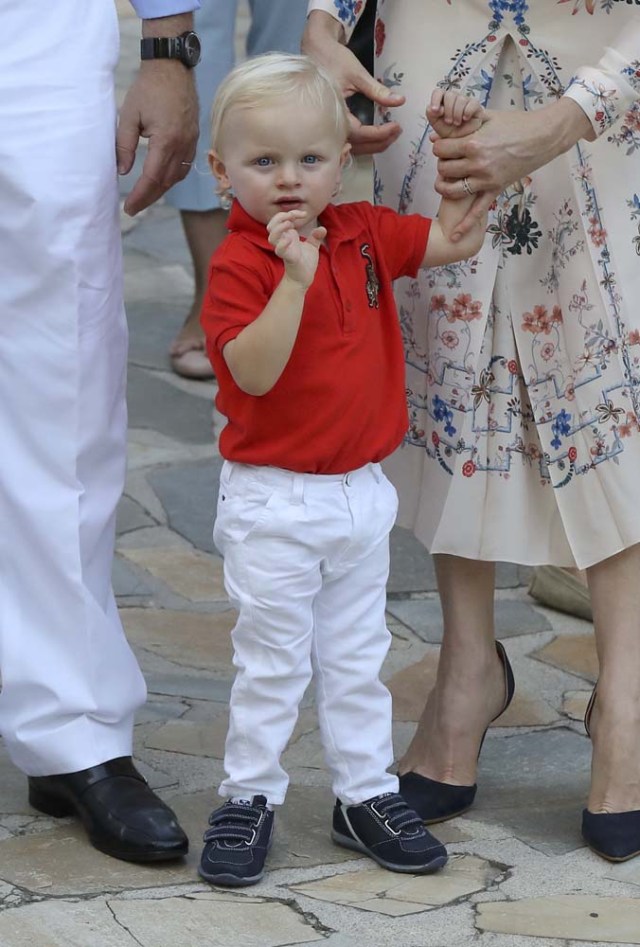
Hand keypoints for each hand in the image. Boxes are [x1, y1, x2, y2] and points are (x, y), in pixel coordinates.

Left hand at [117, 62, 198, 215]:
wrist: (172, 68)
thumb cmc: (148, 88)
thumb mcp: (129, 115)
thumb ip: (124, 145)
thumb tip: (122, 171)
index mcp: (166, 140)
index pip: (152, 178)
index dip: (139, 196)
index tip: (128, 207)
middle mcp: (182, 145)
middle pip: (165, 182)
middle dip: (148, 198)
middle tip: (133, 208)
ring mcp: (191, 143)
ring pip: (176, 177)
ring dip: (160, 190)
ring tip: (145, 197)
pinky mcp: (193, 138)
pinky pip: (184, 166)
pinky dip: (172, 178)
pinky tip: (161, 181)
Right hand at [267, 211, 326, 287]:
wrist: (305, 278)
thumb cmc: (305, 262)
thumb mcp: (312, 246)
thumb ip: (316, 236)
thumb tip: (323, 228)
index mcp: (288, 236)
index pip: (282, 218)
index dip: (291, 212)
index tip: (304, 214)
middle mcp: (283, 241)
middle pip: (272, 224)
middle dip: (281, 216)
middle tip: (294, 217)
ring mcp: (284, 249)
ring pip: (271, 236)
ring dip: (279, 227)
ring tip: (290, 224)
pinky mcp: (288, 258)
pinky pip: (279, 250)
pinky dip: (282, 244)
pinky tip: (290, 241)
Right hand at [302, 11, 403, 155]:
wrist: (313, 50)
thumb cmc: (331, 59)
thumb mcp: (357, 74)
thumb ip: (377, 91)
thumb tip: (400, 100)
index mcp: (335, 113)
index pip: (360, 133)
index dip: (380, 134)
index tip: (395, 126)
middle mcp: (330, 124)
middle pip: (358, 145)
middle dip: (380, 142)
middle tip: (397, 132)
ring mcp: (329, 126)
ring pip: (353, 147)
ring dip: (373, 145)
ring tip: (390, 135)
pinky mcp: (331, 124)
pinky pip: (349, 141)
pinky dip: (364, 142)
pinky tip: (376, 136)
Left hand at [428, 89, 482, 128]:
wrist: (466, 137)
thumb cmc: (451, 130)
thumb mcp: (438, 126)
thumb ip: (432, 117)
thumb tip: (430, 109)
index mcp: (442, 102)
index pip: (438, 92)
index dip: (435, 99)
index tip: (435, 111)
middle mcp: (453, 99)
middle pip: (449, 95)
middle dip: (448, 110)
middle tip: (449, 122)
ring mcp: (465, 100)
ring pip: (460, 99)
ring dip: (457, 113)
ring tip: (457, 123)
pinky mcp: (474, 104)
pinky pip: (472, 103)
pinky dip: (468, 111)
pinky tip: (465, 119)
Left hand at [429, 98, 594, 236]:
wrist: (543, 137)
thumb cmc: (516, 124)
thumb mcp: (488, 117)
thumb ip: (464, 123)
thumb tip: (439, 133)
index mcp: (473, 143)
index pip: (441, 149)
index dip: (439, 147)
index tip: (443, 146)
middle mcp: (477, 164)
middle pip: (444, 169)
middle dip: (442, 164)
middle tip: (447, 160)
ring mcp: (486, 180)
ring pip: (453, 190)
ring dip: (445, 187)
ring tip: (444, 182)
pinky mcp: (496, 190)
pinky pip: (477, 211)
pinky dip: (465, 225)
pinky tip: (454, 236)